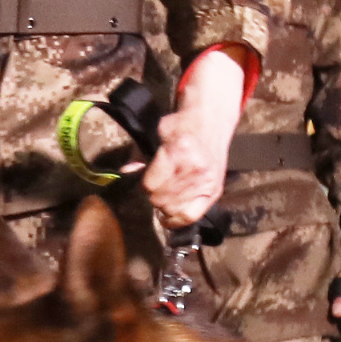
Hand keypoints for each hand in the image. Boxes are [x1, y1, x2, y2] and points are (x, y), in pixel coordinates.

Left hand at [142, 50, 247, 225]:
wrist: (211, 122)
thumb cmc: (183, 126)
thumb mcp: (159, 132)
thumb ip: (140, 153)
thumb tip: (126, 172)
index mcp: (178, 152)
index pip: (150, 185)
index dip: (144, 184)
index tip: (146, 180)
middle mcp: (194, 170)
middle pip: (161, 199)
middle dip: (153, 196)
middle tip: (155, 188)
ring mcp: (206, 182)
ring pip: (173, 209)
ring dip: (164, 206)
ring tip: (164, 197)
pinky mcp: (214, 191)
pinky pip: (191, 216)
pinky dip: (178, 219)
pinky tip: (171, 215)